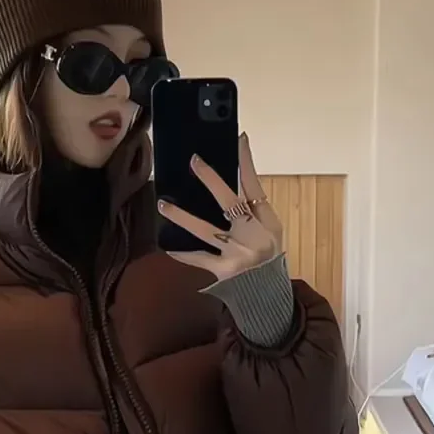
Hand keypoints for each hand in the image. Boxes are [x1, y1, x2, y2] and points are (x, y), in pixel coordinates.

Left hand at [158, 133, 283, 280]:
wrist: (269, 294)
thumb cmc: (267, 257)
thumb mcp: (270, 231)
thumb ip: (252, 209)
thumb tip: (228, 181)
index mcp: (267, 221)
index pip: (255, 186)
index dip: (246, 163)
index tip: (239, 140)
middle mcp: (253, 235)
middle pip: (231, 202)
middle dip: (212, 180)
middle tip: (194, 161)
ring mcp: (236, 253)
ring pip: (205, 230)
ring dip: (182, 217)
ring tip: (163, 205)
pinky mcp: (223, 271)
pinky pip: (199, 259)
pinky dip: (183, 254)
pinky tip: (167, 246)